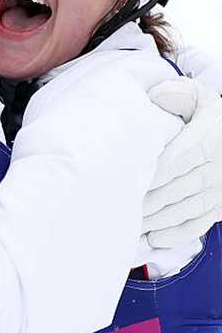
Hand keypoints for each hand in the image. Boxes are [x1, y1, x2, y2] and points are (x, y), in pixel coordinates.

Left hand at [142, 77, 221, 248]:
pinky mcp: (220, 206)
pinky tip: (155, 238)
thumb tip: (157, 98)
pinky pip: (200, 223)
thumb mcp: (199, 97)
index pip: (177, 159)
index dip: (153, 173)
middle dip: (148, 201)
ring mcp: (218, 188)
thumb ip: (177, 94)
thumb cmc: (212, 116)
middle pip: (178, 187)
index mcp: (206, 139)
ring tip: (130, 226)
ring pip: (187, 208)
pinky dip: (178, 233)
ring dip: (158, 220)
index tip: (129, 182)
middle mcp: (215, 166)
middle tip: (120, 209)